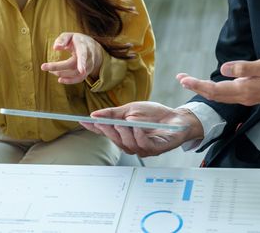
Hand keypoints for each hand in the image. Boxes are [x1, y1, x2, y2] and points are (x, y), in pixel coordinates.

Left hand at [41, 32, 103, 83]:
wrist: (91, 47)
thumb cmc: (76, 40)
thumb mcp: (69, 35)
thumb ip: (62, 39)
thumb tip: (55, 48)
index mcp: (84, 46)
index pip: (83, 55)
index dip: (82, 63)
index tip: (82, 70)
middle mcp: (88, 58)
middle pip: (74, 65)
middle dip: (58, 67)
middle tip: (43, 66)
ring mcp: (88, 66)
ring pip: (76, 74)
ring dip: (62, 73)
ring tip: (50, 71)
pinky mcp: (86, 72)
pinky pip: (79, 79)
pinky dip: (69, 81)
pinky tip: (60, 79)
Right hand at [80, 101, 203, 156]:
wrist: (177, 117)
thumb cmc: (155, 115)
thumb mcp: (131, 109)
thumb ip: (113, 113)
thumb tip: (95, 115)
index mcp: (124, 133)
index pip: (105, 132)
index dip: (94, 128)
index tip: (82, 121)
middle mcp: (131, 143)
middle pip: (115, 140)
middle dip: (108, 131)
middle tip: (102, 122)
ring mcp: (143, 148)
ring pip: (128, 145)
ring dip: (123, 133)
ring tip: (122, 123)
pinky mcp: (156, 149)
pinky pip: (144, 145)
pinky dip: (139, 136)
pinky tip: (137, 128)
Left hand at [177, 55, 259, 105]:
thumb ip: (244, 68)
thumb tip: (223, 69)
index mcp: (245, 89)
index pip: (215, 89)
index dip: (197, 84)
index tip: (183, 79)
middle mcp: (244, 96)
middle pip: (214, 95)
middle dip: (196, 87)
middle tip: (180, 78)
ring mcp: (248, 97)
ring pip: (220, 96)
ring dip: (204, 88)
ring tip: (190, 81)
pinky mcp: (252, 94)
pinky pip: (228, 94)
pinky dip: (215, 90)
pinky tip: (211, 85)